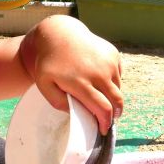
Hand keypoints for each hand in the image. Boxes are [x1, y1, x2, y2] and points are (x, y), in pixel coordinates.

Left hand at [21, 15, 122, 133]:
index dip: (106, 122)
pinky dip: (112, 82)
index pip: (103, 109)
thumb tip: (78, 113)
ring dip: (112, 97)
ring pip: (118, 89)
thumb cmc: (50, 64)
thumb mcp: (45, 85)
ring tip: (100, 97)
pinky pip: (118, 75)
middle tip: (109, 120)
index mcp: (81, 82)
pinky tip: (99, 79)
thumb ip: (58, 103)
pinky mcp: (113, 54)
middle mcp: (98, 72)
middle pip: (116, 101)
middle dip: (115, 115)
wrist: (59, 34)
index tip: (104, 130)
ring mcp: (108, 62)